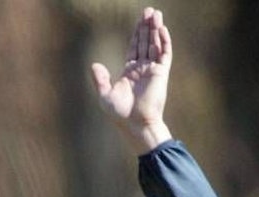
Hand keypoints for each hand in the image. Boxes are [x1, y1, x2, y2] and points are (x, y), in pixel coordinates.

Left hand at [92, 6, 173, 149]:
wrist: (135, 124)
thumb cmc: (120, 114)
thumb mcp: (105, 95)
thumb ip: (100, 79)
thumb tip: (94, 64)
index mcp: (130, 72)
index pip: (134, 47)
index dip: (137, 33)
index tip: (140, 20)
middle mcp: (143, 69)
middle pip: (146, 42)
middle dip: (147, 26)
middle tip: (149, 10)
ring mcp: (153, 70)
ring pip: (155, 44)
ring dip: (156, 29)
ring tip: (156, 14)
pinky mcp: (161, 73)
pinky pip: (164, 54)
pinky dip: (164, 41)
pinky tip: (162, 29)